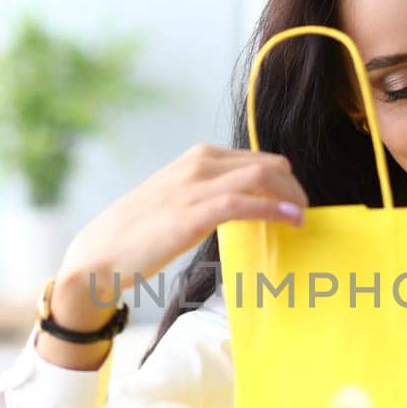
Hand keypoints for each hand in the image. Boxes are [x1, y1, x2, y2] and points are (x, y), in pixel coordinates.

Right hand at [53, 144, 307, 326]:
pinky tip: (291, 221)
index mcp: (198, 157)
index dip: (284, 178)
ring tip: (303, 217)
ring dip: (291, 197)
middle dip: (294, 186)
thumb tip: (245, 206)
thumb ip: (209, 194)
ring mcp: (196, 186)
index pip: (257, 158)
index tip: (296, 200)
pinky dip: (275, 210)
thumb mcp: (179, 199)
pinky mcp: (194, 213)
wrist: (102, 250)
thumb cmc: (141, 231)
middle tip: (304, 211)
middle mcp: (200, 163)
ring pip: (262, 178)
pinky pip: (246, 203)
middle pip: (267, 164)